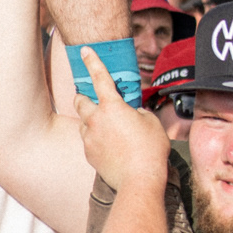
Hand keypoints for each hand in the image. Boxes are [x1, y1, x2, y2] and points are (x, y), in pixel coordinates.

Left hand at [75, 47, 169, 191]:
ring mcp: (90, 138)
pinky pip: (88, 142)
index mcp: (112, 106)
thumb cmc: (150, 151)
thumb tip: (133, 114)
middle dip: (84, 98)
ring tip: (106, 129)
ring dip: (91, 122)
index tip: (85, 50)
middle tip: (92, 101)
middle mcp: (96, 119)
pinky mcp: (89, 154)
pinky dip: (95, 140)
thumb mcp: (152, 124)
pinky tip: (109, 147)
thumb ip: (140, 113)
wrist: (139, 182)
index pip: (100, 77)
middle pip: (80, 101)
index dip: (92, 61)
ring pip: (83, 123)